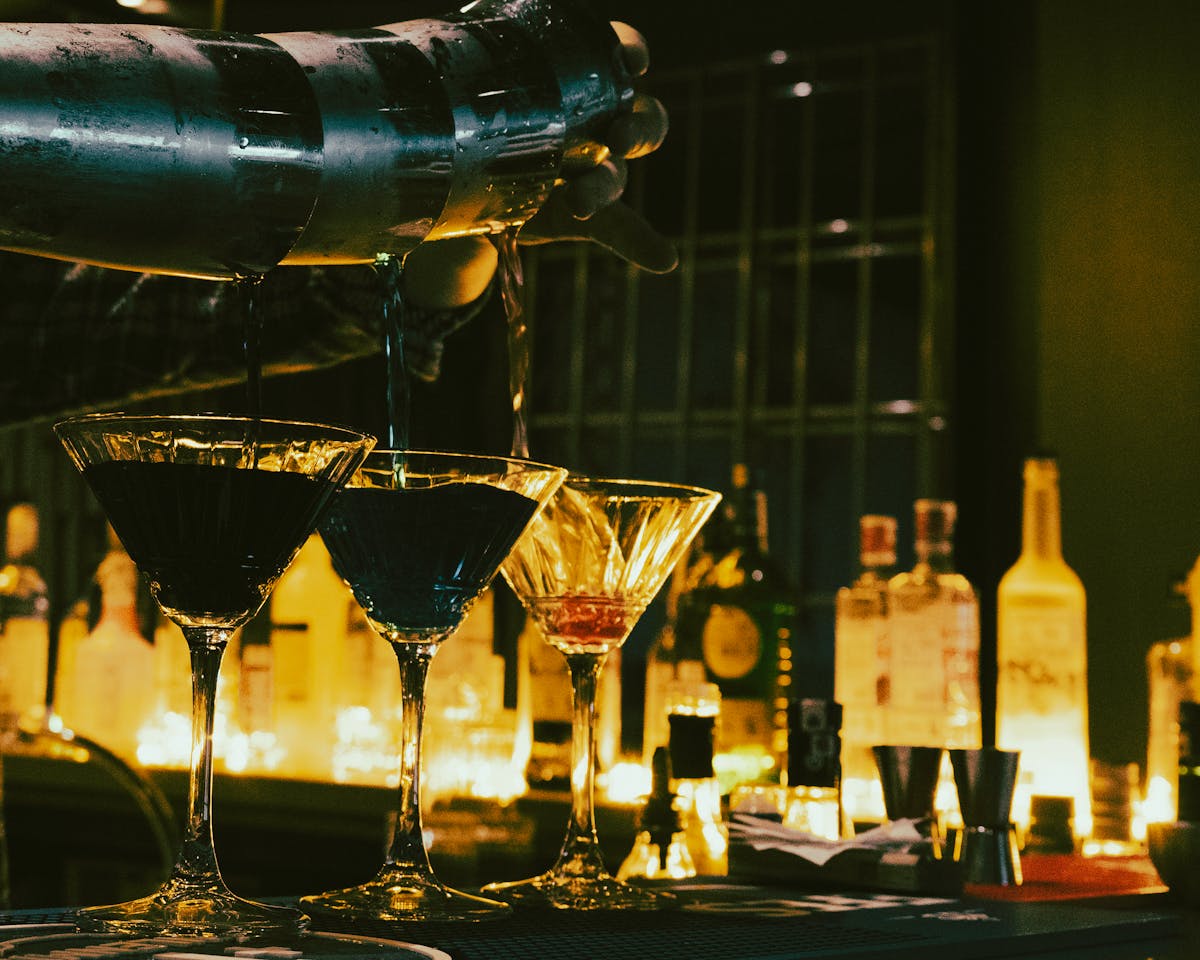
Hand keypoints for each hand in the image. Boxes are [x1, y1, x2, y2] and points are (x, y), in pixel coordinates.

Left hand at [403, 21, 673, 310]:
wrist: (449, 198)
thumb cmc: (458, 140)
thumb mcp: (450, 120)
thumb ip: (444, 114)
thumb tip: (408, 107)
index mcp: (565, 82)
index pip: (609, 54)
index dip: (629, 52)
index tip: (632, 60)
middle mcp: (587, 122)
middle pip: (637, 114)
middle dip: (636, 123)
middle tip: (616, 135)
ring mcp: (587, 170)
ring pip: (617, 171)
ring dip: (608, 182)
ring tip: (583, 201)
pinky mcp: (584, 216)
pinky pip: (619, 228)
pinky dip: (642, 244)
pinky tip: (663, 259)